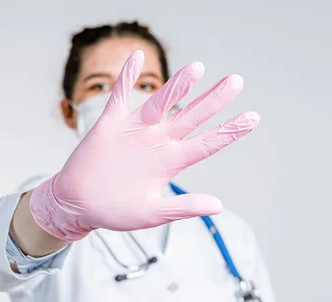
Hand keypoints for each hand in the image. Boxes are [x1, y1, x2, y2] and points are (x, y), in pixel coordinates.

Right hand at [30, 50, 259, 240]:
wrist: (79, 204)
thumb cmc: (114, 211)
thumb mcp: (151, 214)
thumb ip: (183, 208)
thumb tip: (218, 205)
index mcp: (170, 162)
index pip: (207, 143)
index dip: (230, 130)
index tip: (252, 118)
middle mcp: (157, 141)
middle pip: (191, 116)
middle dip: (214, 99)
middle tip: (236, 81)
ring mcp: (135, 130)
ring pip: (161, 102)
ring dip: (178, 85)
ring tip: (198, 67)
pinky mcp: (111, 124)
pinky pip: (120, 96)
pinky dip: (127, 77)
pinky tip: (136, 57)